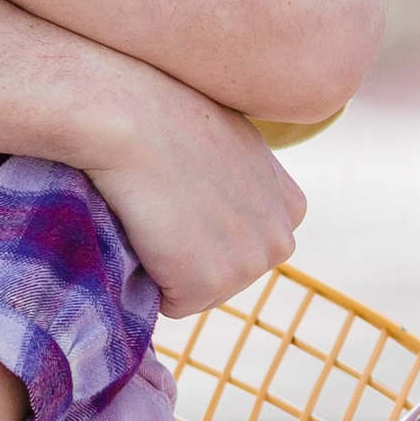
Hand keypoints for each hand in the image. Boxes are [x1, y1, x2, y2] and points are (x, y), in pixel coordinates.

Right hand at [83, 71, 305, 317]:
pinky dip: (148, 278)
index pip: (240, 249)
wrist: (129, 115)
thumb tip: (213, 202)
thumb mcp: (227, 144)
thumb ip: (238, 181)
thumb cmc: (164, 117)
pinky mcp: (209, 281)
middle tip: (162, 204)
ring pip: (198, 294)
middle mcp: (281, 240)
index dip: (200, 229)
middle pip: (223, 277)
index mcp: (291, 208)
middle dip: (188, 255)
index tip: (181, 192)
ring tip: (154, 212)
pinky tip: (144, 229)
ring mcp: (249, 264)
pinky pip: (170, 305)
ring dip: (168, 266)